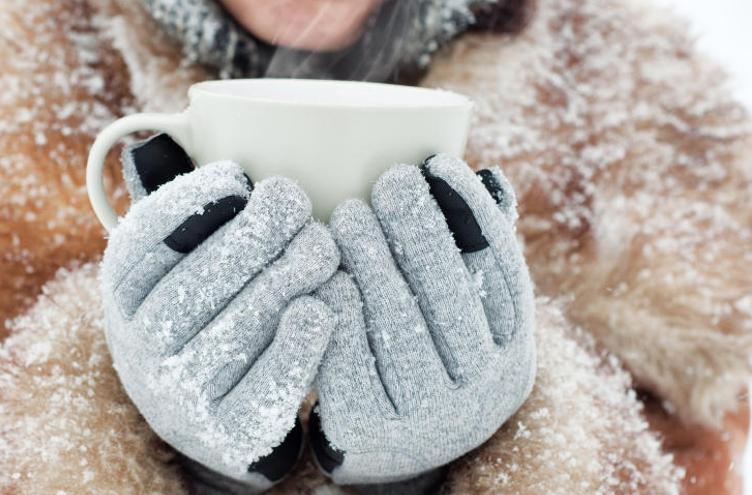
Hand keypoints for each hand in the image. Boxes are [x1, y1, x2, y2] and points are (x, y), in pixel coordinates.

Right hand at [101, 135, 339, 492]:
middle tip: (296, 203)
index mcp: (123, 294)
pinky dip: (298, 346)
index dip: (190, 203)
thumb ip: (182, 207)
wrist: (207, 406)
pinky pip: (266, 387)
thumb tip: (171, 135)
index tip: (238, 175)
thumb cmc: (205, 305)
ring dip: (285, 280)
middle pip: (195, 284)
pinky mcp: (227, 432)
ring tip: (322, 247)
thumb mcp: (178, 259)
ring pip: (237, 330)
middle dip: (251, 236)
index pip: (142, 244)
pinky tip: (323, 309)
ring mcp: (180, 395)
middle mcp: (140, 346)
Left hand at [311, 155, 535, 487]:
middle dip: (419, 228)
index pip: (501, 272)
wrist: (387, 446)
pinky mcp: (375, 429)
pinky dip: (338, 307)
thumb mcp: (464, 317)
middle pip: (450, 295)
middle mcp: (485, 391)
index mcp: (513, 353)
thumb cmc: (424, 356)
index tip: (438, 162)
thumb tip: (491, 177)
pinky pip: (352, 356)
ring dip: (373, 259)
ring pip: (400, 322)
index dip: (471, 213)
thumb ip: (476, 254)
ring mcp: (432, 417)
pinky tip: (325, 272)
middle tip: (388, 179)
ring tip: (347, 212)